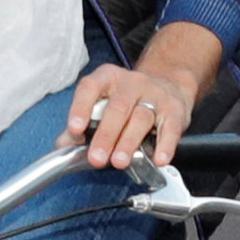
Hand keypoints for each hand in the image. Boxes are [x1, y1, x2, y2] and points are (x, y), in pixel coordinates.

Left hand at [60, 64, 194, 168]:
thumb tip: (65, 145)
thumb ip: (81, 126)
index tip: (75, 129)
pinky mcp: (175, 109)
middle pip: (117, 107)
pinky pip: (170, 128)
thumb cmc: (128, 101)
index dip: (81, 108)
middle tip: (97, 158)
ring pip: (142, 117)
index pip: (91, 87)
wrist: (168, 84)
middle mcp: (131, 82)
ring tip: (119, 162)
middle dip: (105, 135)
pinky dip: (164, 145)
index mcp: (107, 78)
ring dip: (129, 142)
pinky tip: (157, 159)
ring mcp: (155, 94)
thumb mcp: (102, 105)